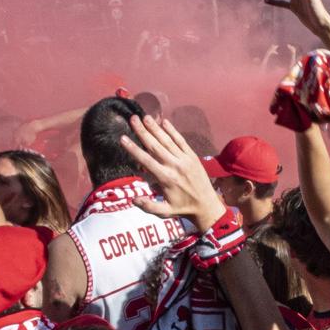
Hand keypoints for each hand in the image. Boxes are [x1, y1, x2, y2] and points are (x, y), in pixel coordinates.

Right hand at [120, 115, 224, 232]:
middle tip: (132, 119)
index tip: (123, 138)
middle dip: (143, 132)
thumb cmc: (183, 209)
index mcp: (165, 179)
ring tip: (145, 117)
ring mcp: (185, 160)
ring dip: (155, 128)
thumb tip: (132, 199)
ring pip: (167, 141)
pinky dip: (173, 131)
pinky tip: (164, 122)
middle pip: (155, 146)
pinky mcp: (193, 156)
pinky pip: (181, 141)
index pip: (146, 160)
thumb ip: (148, 206)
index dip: (133, 149)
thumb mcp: (164, 212)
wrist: (207, 205)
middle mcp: (174, 166)